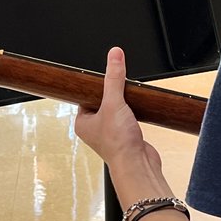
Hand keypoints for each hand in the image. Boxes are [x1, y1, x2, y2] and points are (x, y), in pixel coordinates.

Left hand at [74, 48, 162, 176]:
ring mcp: (111, 132)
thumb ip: (114, 77)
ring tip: (129, 99)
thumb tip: (114, 55)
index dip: (97, 85)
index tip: (104, 75)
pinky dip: (134, 112)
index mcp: (83, 122)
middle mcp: (95, 129)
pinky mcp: (126, 135)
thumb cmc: (118, 144)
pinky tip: (138, 109)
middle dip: (113, 93)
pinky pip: (129, 117)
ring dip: (125, 103)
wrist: (138, 165)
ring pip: (117, 109)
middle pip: (103, 100)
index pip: (86, 95)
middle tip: (120, 85)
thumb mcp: (114, 102)